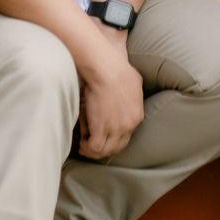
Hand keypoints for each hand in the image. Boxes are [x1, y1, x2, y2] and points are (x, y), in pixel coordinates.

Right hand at [77, 33, 143, 157]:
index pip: (126, 136)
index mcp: (137, 116)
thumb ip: (132, 94)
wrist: (107, 70)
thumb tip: (127, 93)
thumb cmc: (117, 69)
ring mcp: (115, 129)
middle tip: (93, 145)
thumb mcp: (133, 83)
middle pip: (117, 147)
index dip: (114, 138)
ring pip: (105, 150)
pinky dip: (87, 147)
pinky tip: (82, 142)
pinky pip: (94, 147)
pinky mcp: (101, 129)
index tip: (104, 136)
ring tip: (85, 145)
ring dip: (94, 150)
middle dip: (105, 148)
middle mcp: (128, 126)